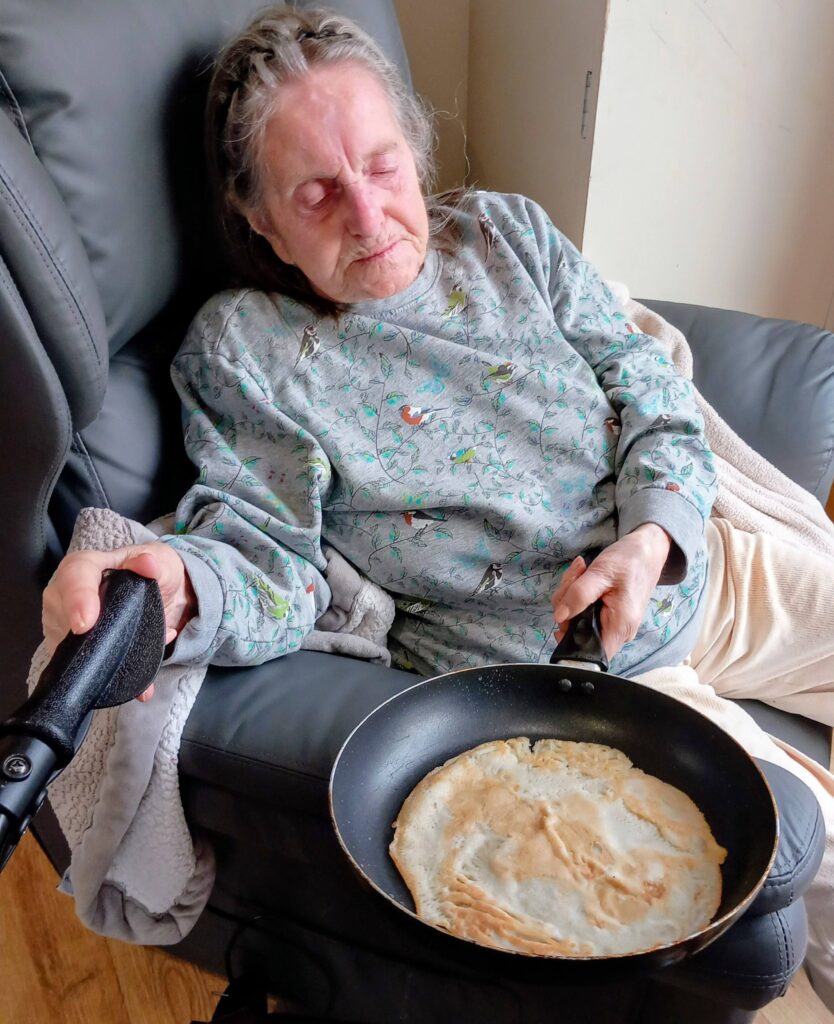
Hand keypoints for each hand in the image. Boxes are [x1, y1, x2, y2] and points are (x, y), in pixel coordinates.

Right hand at [42, 542, 195, 701]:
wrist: (162, 595)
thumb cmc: (153, 573)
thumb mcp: (162, 563)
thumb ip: (156, 564)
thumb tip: (147, 564)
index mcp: (88, 567)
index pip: (74, 576)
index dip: (77, 598)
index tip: (86, 623)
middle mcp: (67, 595)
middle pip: (64, 617)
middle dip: (92, 640)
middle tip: (122, 651)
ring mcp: (65, 624)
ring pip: (70, 648)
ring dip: (106, 663)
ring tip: (143, 665)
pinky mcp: (72, 649)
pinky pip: (82, 668)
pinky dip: (110, 681)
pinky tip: (140, 688)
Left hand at [551, 525, 671, 660]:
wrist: (647, 550)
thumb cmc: (630, 561)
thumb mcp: (602, 573)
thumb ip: (579, 595)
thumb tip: (559, 616)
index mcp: (619, 626)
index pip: (591, 652)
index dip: (570, 641)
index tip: (563, 616)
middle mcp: (616, 631)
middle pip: (577, 632)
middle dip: (567, 604)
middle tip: (574, 578)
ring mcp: (610, 623)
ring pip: (576, 619)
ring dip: (570, 594)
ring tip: (581, 571)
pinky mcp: (605, 614)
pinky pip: (582, 610)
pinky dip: (576, 593)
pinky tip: (582, 575)